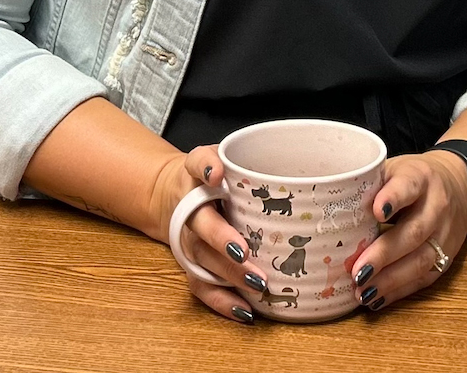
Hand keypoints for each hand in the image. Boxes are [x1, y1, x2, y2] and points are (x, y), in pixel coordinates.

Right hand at [147, 145, 269, 323]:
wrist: (175, 194)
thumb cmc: (215, 176)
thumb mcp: (227, 156)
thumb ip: (249, 159)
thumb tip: (290, 171)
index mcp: (196, 175)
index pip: (197, 164)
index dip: (205, 168)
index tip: (216, 175)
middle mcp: (189, 208)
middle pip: (201, 224)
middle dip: (222, 239)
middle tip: (245, 252)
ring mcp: (190, 240)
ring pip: (204, 260)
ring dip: (230, 274)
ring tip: (258, 284)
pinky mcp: (193, 265)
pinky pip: (202, 286)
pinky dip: (223, 301)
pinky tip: (246, 311)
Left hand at [348, 150, 466, 311]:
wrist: (460, 185)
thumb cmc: (414, 178)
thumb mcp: (394, 169)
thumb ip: (369, 185)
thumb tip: (326, 209)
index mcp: (420, 177)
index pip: (409, 186)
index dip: (394, 198)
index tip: (377, 211)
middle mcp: (437, 206)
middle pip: (414, 232)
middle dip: (384, 255)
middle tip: (357, 272)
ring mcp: (445, 235)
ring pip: (422, 260)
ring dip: (390, 280)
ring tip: (363, 291)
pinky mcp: (447, 257)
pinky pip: (424, 278)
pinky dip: (399, 291)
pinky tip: (377, 298)